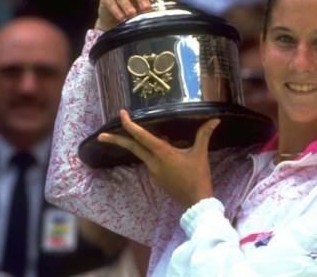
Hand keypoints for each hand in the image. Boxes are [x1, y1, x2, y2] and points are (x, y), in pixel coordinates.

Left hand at [97, 110, 218, 208]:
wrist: (196, 202)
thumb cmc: (198, 176)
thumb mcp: (201, 154)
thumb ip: (204, 135)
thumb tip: (215, 119)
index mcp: (162, 153)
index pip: (141, 136)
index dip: (130, 124)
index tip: (121, 114)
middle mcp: (153, 162)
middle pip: (132, 147)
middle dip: (116, 140)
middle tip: (101, 135)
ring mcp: (153, 172)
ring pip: (142, 154)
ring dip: (141, 145)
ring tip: (151, 135)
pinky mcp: (157, 179)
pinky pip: (151, 162)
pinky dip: (153, 154)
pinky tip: (166, 151)